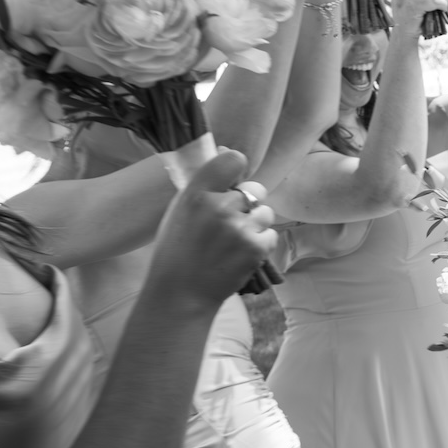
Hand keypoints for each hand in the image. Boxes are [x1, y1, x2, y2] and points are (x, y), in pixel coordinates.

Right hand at [144, 148, 277, 307]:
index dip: (236, 167)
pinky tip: (240, 253)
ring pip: (265, 213)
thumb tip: (228, 154)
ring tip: (233, 241)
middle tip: (231, 221)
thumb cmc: (177, 250)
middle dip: (248, 203)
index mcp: (197, 193)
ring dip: (255, 224)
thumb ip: (204, 186)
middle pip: (255, 189)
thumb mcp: (180, 211)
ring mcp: (240, 228)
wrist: (181, 293)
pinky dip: (260, 243)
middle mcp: (220, 207)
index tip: (232, 179)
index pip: (233, 160)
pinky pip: (270, 234)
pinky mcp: (256, 248)